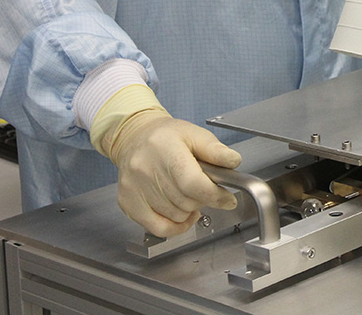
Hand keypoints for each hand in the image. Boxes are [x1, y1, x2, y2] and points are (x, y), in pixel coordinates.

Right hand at [107, 110, 241, 235]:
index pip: (192, 183)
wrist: (135, 137)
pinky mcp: (128, 203)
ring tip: (189, 194)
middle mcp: (146, 170)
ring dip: (190, 210)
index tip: (228, 199)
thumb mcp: (195, 134)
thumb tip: (233, 161)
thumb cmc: (166, 136)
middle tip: (205, 188)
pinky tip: (183, 216)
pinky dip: (176, 227)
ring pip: (175, 216)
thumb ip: (215, 150)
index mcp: (165, 150)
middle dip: (204, 199)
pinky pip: (158, 228)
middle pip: (186, 202)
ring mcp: (134, 189)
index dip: (215, 195)